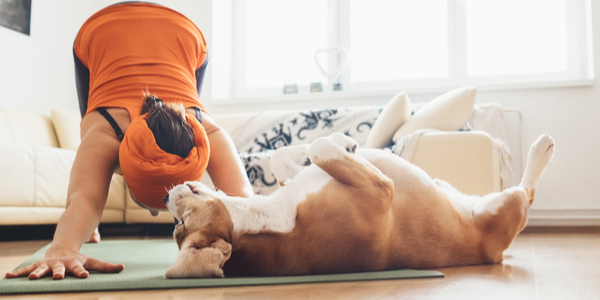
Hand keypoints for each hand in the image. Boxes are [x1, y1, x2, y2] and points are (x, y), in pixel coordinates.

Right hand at [5, 247, 123, 279]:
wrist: (62, 248)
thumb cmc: (78, 260)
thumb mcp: (93, 262)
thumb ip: (106, 267)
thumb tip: (122, 268)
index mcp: (74, 264)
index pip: (79, 269)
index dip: (81, 272)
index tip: (84, 276)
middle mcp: (60, 264)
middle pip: (59, 269)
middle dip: (58, 273)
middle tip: (57, 277)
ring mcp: (48, 264)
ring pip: (41, 269)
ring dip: (36, 273)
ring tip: (30, 277)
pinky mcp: (38, 266)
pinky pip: (26, 269)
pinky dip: (17, 272)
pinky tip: (7, 276)